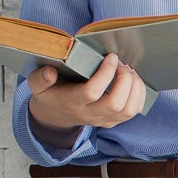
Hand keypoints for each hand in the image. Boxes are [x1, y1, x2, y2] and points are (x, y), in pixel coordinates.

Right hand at [26, 55, 146, 137]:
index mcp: (71, 102)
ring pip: (129, 110)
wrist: (57, 114)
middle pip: (115, 104)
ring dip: (135, 87)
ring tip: (129, 71)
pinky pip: (134, 111)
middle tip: (122, 64)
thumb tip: (50, 72)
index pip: (92, 92)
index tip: (110, 57)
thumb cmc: (50, 92)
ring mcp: (104, 120)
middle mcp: (90, 114)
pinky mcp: (114, 120)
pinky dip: (139, 94)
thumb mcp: (38, 85)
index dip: (105, 74)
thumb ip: (40, 78)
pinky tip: (133, 80)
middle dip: (124, 80)